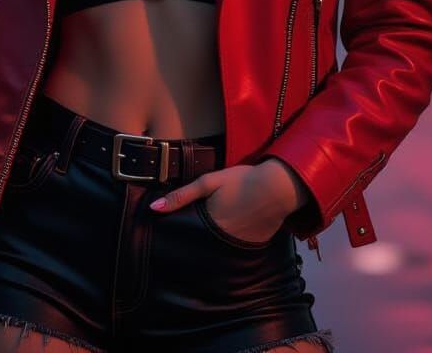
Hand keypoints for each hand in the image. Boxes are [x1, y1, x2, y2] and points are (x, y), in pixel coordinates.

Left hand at [148, 161, 306, 244]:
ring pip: (218, 250)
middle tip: (189, 237)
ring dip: (212, 245)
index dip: (179, 237)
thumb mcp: (209, 182)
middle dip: (194, 244)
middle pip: (201, 247)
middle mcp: (222, 241)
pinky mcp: (253, 247)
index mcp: (208, 225)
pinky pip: (236, 249)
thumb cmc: (242, 180)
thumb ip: (182, 195)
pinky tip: (231, 232)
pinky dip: (231, 243)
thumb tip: (153, 208)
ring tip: (210, 236)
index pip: (187, 237)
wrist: (278, 187)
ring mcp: (239, 247)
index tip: (169, 238)